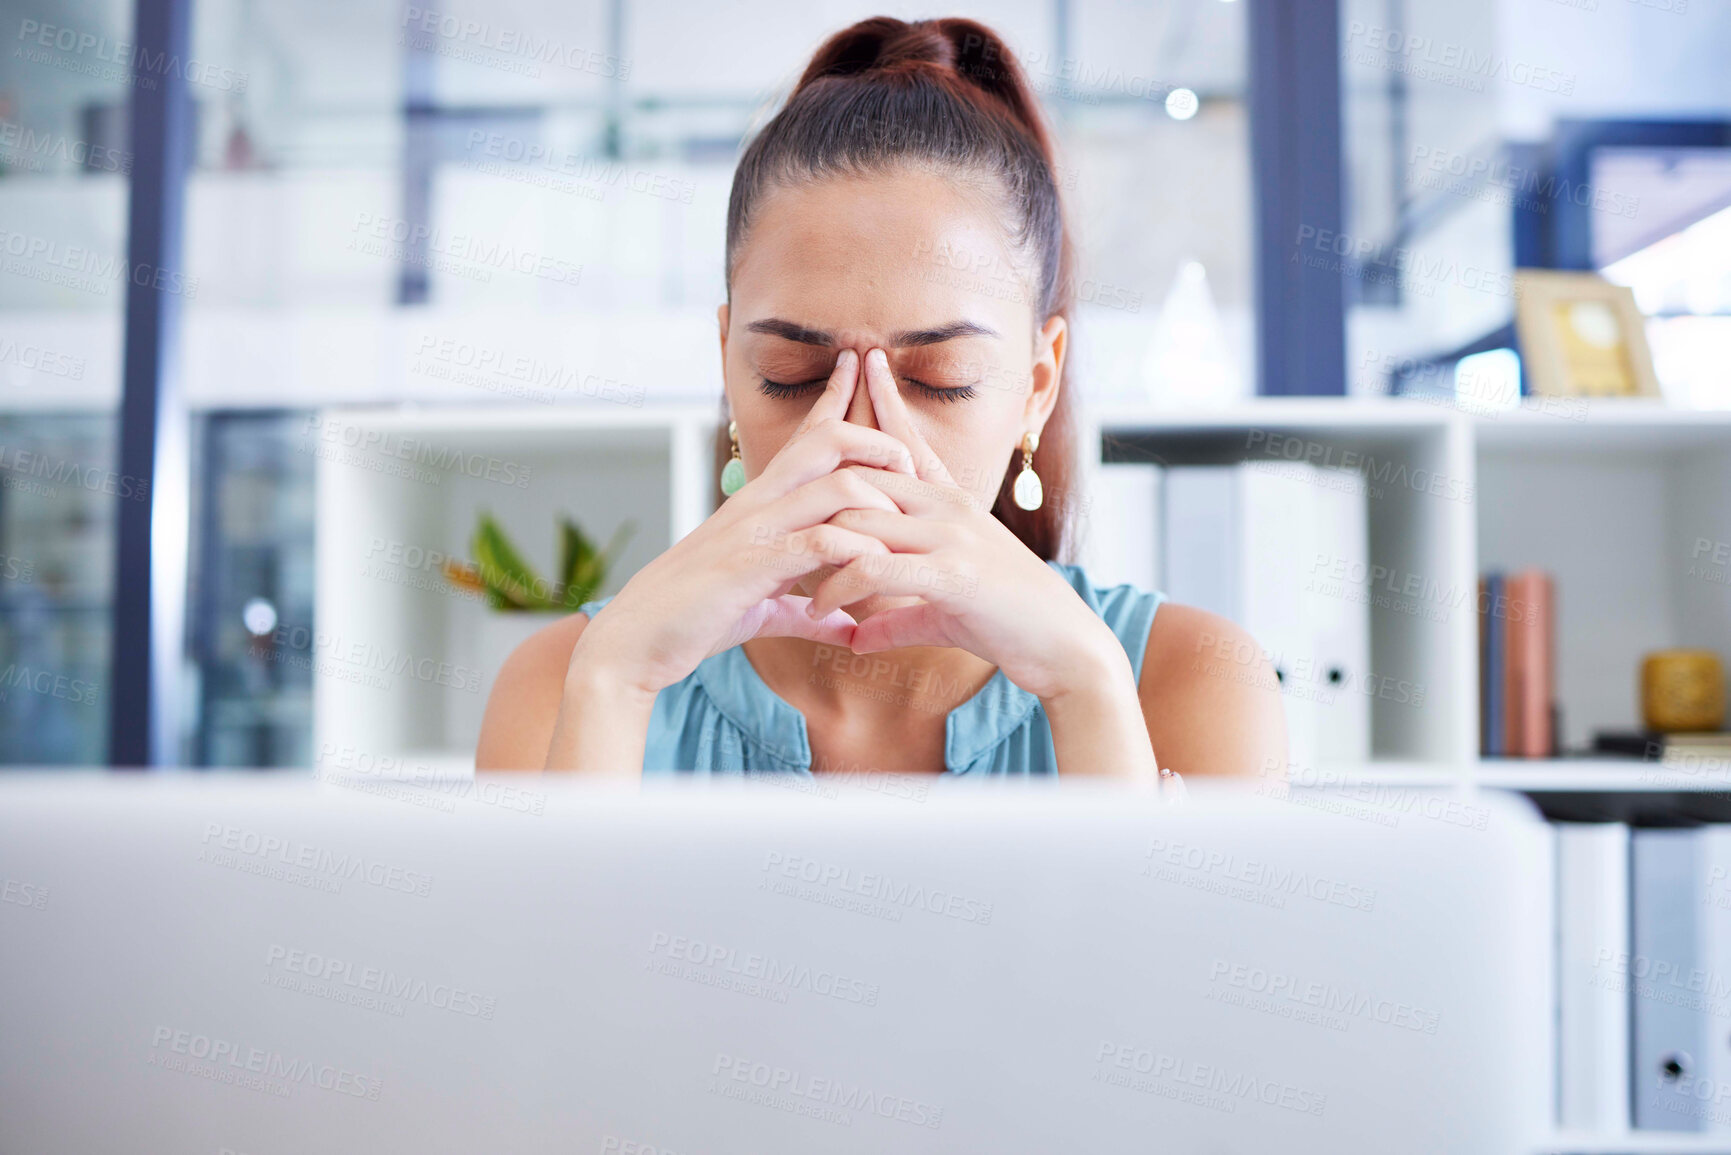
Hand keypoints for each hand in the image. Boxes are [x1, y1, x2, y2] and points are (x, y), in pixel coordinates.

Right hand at [565, 349, 924, 696]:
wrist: (634, 642)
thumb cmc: (692, 620)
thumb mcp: (760, 609)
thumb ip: (804, 609)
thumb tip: (848, 627)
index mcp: (758, 504)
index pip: (804, 437)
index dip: (833, 398)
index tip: (857, 364)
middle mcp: (757, 505)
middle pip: (829, 442)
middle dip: (879, 445)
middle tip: (910, 469)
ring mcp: (754, 531)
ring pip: (836, 487)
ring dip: (880, 504)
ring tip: (900, 533)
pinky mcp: (752, 566)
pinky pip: (821, 543)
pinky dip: (856, 556)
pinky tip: (873, 577)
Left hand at [805, 348, 1124, 703]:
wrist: (1065, 646)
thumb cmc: (1010, 625)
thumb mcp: (944, 612)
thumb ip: (898, 615)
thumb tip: (856, 635)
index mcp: (952, 506)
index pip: (911, 444)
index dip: (885, 404)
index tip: (863, 365)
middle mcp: (950, 510)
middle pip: (867, 478)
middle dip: (818, 489)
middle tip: (773, 519)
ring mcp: (952, 538)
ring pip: (862, 521)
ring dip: (818, 551)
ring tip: (789, 580)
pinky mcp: (951, 574)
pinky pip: (875, 567)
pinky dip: (839, 587)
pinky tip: (818, 609)